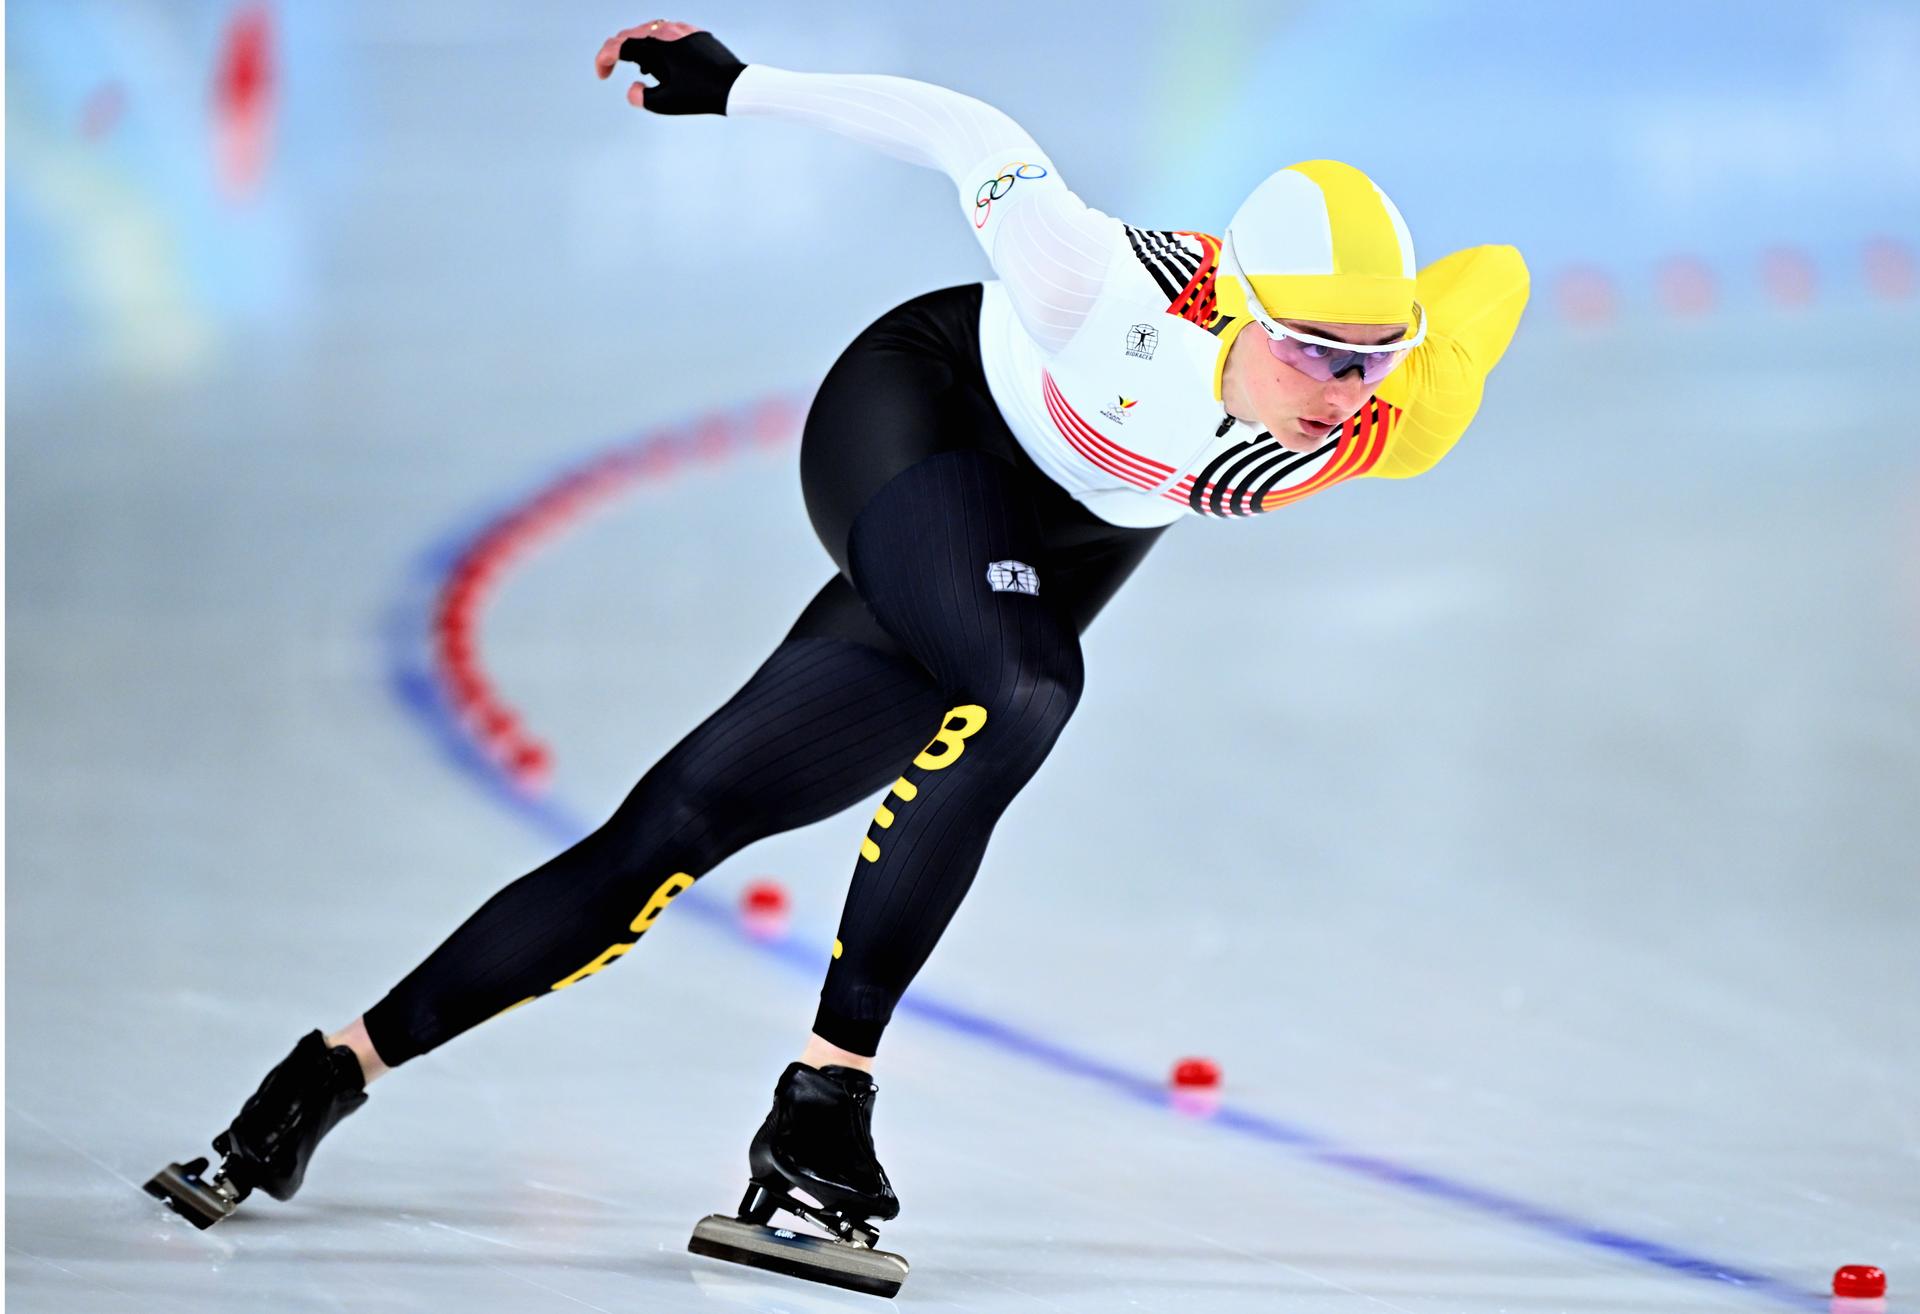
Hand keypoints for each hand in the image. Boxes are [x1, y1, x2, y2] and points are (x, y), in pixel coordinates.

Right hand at [594, 20, 745, 115]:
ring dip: (638, 47)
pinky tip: (665, 62)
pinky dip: (658, 45)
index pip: (617, 46)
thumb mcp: (664, 103)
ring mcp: (681, 29)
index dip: (603, 59)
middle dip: (618, 52)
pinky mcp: (695, 33)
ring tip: (642, 69)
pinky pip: (668, 33)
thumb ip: (641, 97)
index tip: (602, 75)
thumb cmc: (700, 95)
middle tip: (613, 69)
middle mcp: (665, 32)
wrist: (735, 85)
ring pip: (649, 31)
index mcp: (653, 46)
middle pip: (630, 35)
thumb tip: (633, 90)